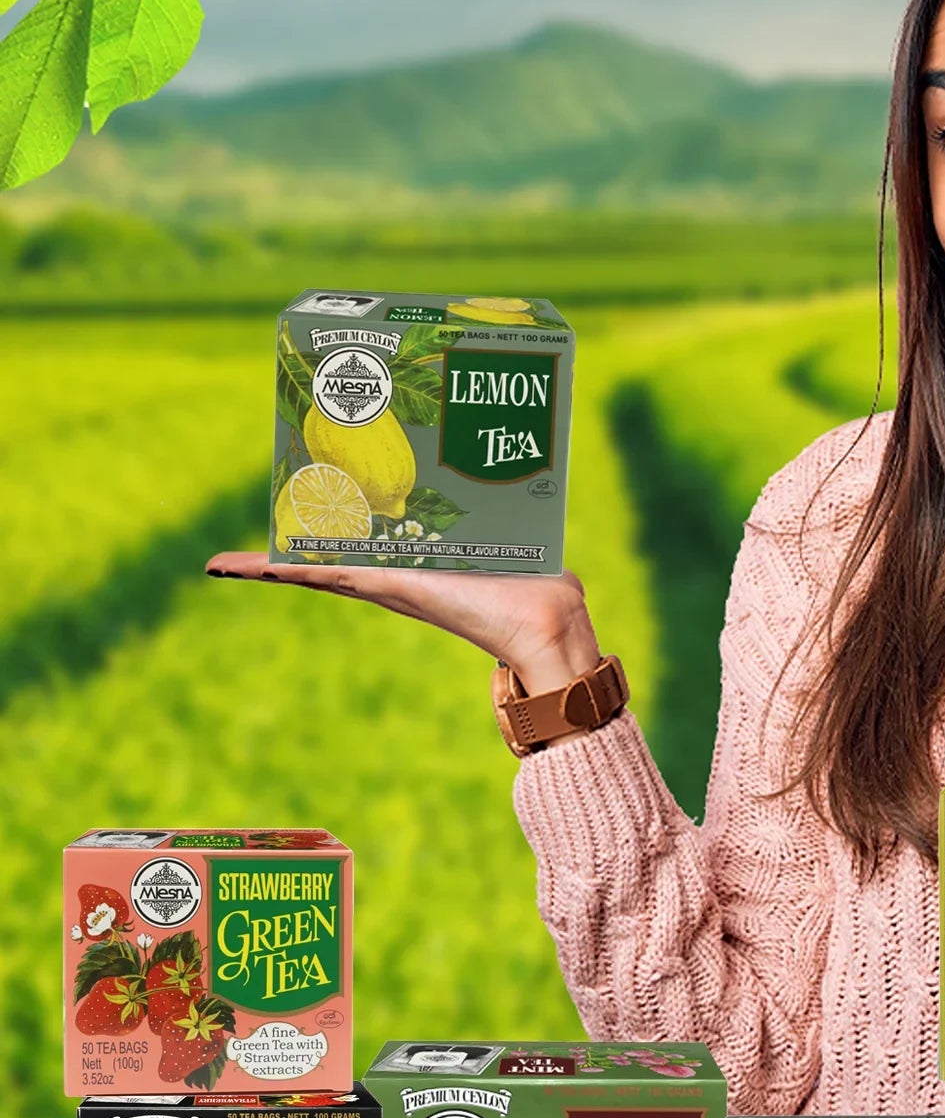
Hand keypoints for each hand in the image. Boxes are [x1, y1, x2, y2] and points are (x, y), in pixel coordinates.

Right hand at [206, 554, 601, 694]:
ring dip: (270, 569)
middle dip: (281, 559)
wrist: (545, 625)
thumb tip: (520, 493)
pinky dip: (288, 571)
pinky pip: (328, 575)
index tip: (289, 527)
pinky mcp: (390, 587)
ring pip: (317, 573)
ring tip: (225, 566)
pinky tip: (249, 569)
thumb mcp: (508, 542)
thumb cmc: (537, 588)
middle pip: (326, 564)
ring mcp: (388, 586)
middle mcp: (396, 580)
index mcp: (417, 568)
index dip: (324, 541)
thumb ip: (504, 524)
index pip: (361, 553)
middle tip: (231, 560)